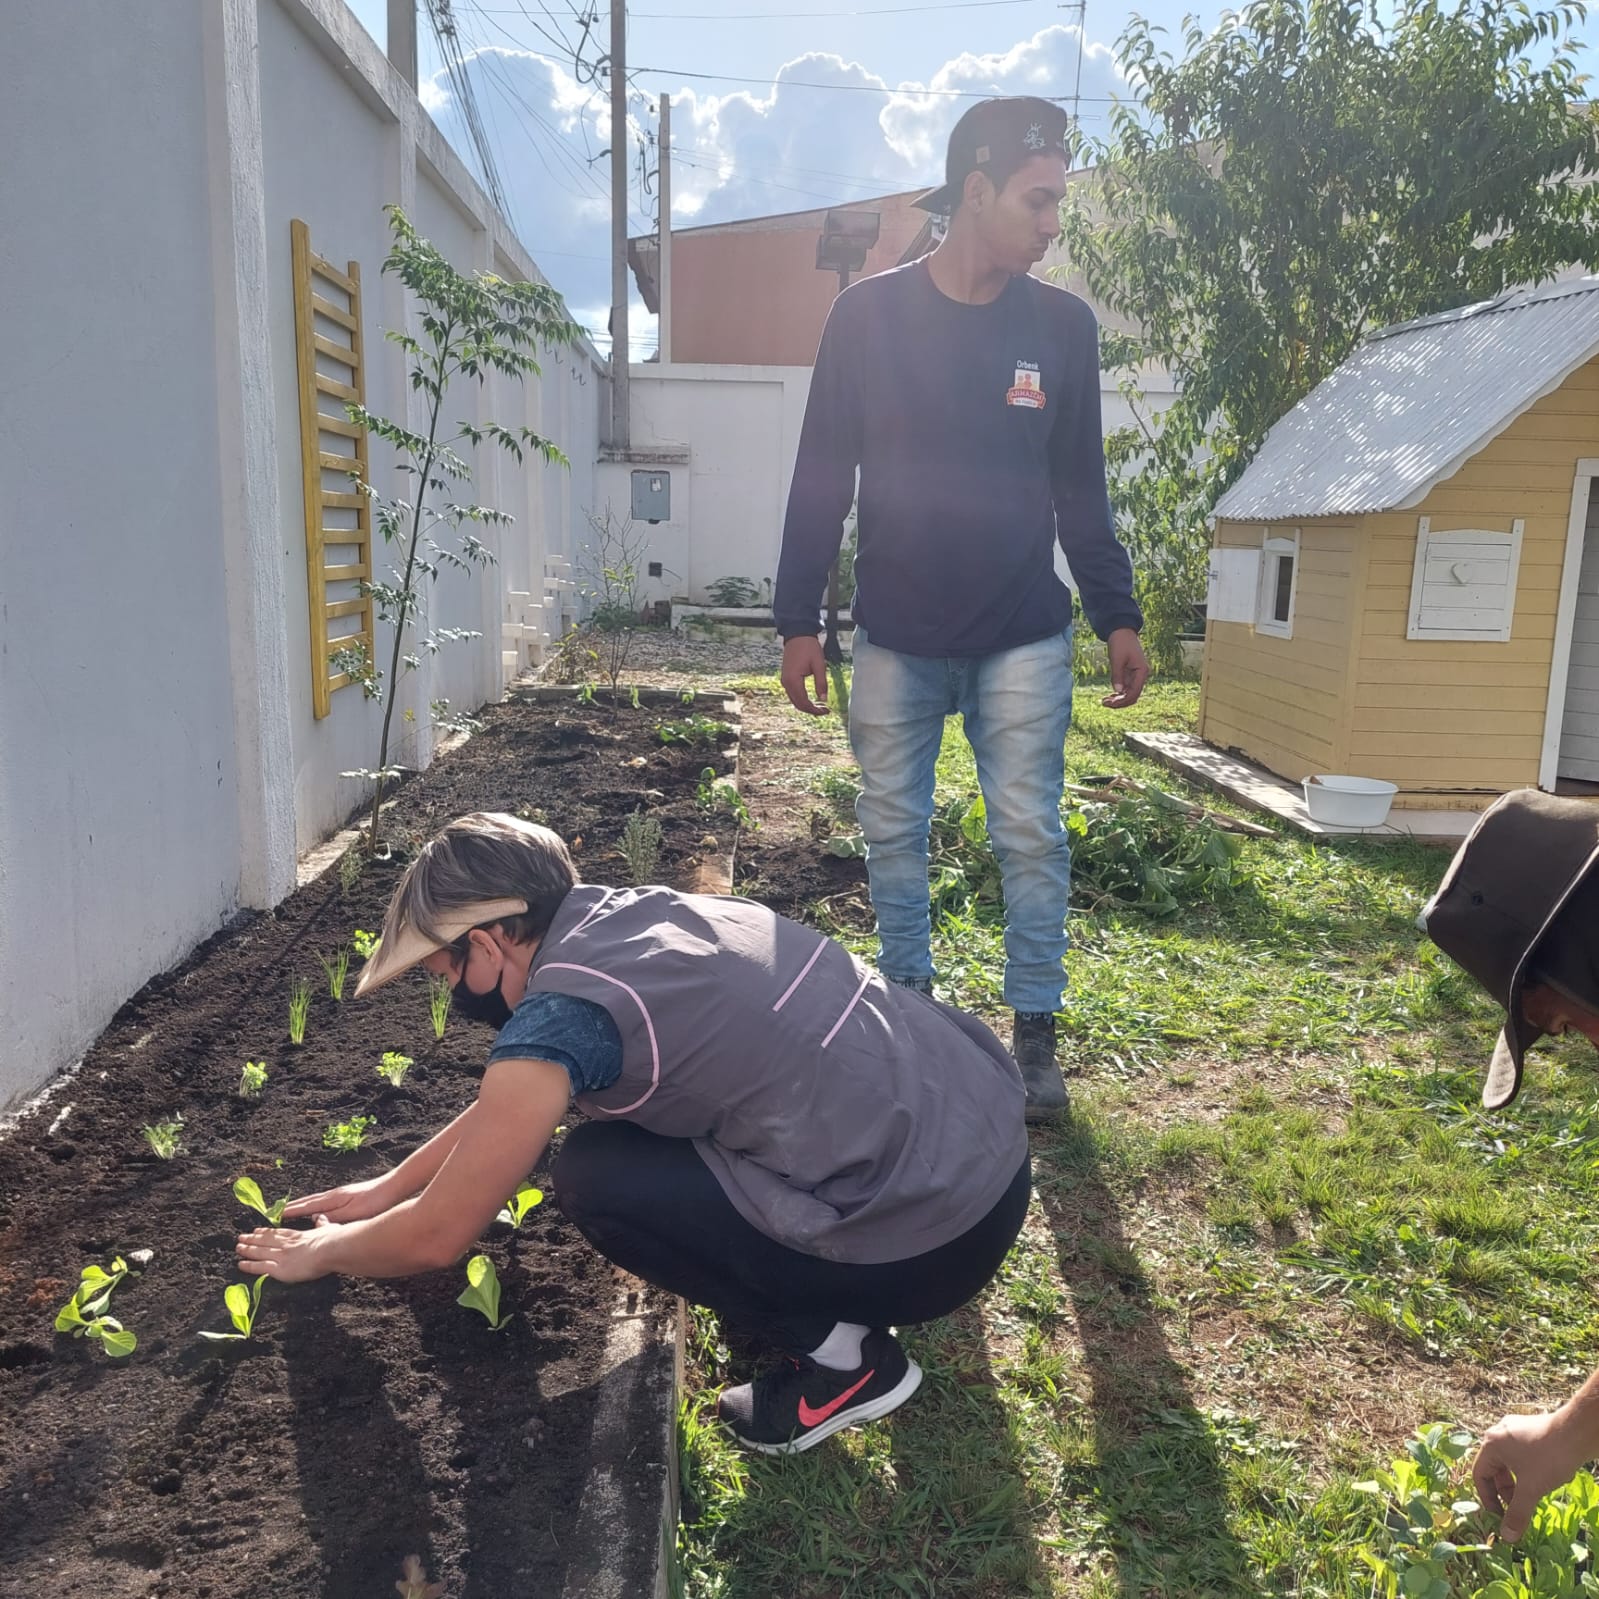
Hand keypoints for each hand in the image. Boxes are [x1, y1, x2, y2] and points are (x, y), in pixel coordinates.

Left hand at [236, 1215, 338, 1282]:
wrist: (330, 1249)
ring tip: (238, 1248)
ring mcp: (281, 1255)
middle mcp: (286, 1244)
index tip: (256, 1230)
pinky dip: (249, 1265)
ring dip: (247, 1250)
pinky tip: (240, 1264)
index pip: (278, 1233)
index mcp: (297, 1235)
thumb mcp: (328, 1228)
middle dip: (252, 1239)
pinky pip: (260, 1267)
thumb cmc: (333, 1240)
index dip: (266, 1232)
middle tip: (241, 1238)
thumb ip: (321, 1223)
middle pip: (265, 1241)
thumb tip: (320, 1217)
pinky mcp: (279, 1268)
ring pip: (259, 1252)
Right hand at [281, 1173, 397, 1223]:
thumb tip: (313, 1220)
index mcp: (333, 1199)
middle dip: (293, 1207)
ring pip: (316, 1201)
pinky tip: (317, 1211)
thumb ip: (333, 1218)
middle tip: (276, 1212)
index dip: (291, 1211)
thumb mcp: (353, 1214)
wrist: (393, 1188)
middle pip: (308, 1201)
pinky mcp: (348, 1196)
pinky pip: (325, 1202)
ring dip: (303, 1206)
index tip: (275, 1215)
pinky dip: (315, 1205)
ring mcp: (341, 1195)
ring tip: (291, 1211)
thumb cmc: (375, 1202)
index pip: (306, 1206)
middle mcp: (334, 1195)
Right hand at [781, 635, 830, 716]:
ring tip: (821, 706)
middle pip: (798, 704)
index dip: (815, 710)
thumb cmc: (809, 648)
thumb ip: (821, 683)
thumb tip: (824, 700)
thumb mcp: (819, 665)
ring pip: (795, 700)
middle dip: (811, 710)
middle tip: (825, 710)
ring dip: (807, 705)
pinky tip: (812, 699)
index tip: (827, 711)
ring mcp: (785, 680)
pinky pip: (793, 694)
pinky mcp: (786, 678)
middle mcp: (786, 683)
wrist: (798, 635)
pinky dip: (802, 699)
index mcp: (793, 680)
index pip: (804, 702)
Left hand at [1101, 628, 1149, 708]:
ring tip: (1104, 701)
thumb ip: (1118, 675)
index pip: (1134, 693)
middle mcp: (1141, 675)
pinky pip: (1126, 688)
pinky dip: (1118, 693)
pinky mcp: (1130, 674)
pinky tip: (1109, 696)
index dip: (1122, 701)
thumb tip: (1118, 691)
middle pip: (1133, 696)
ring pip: (1129, 694)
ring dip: (1118, 699)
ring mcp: (1136, 675)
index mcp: (1142, 671)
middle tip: (1104, 703)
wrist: (1121, 631)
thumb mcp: (1117, 659)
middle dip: (1120, 702)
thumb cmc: (1120, 643)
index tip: (1109, 703)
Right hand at [1472, 1409, 1589, 1540]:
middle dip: (1506, 1492)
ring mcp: (1514, 1428)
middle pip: (1494, 1468)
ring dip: (1517, 1482)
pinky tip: (1543, 1477)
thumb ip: (1517, 1514)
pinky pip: (1520, 1452)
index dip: (1488, 1499)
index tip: (1501, 1516)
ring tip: (1532, 1495)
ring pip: (1509, 1461)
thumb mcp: (1531, 1490)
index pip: (1480, 1475)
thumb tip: (1507, 1537)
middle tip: (1518, 1509)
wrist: (1575, 1433)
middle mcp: (1498, 1432)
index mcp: (1491, 1444)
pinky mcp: (1529, 1428)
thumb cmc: (1548, 1459)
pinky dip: (1526, 1469)